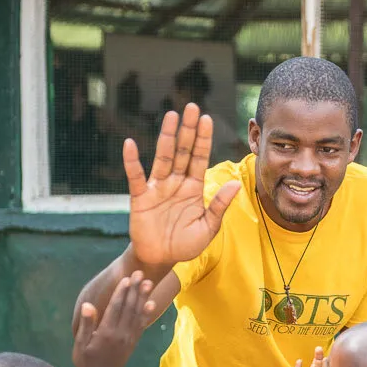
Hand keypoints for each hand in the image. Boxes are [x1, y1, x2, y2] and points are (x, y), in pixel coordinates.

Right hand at [73, 272, 155, 366]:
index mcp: (106, 332)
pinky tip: (151, 303)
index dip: (121, 292)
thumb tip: (88, 305)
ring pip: (137, 314)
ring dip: (143, 297)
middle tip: (140, 273)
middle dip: (135, 289)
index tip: (127, 278)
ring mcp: (129, 338)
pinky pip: (141, 325)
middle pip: (129, 307)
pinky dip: (147, 313)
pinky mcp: (133, 341)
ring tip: (148, 282)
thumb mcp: (80, 343)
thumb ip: (85, 324)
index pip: (115, 308)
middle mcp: (120, 333)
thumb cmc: (85, 361)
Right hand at [124, 103, 241, 265]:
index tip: (207, 118)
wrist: (161, 259)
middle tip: (191, 107)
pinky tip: (131, 144)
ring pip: (163, 157)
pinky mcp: (141, 198)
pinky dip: (132, 162)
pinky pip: (135, 177)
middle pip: (182, 151)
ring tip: (171, 116)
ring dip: (166, 137)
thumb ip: (219, 205)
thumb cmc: (185, 244)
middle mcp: (176, 182)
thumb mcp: (208, 227)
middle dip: (187, 130)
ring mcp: (158, 188)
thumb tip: (235, 184)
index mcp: (194, 188)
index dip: (203, 139)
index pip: (200, 158)